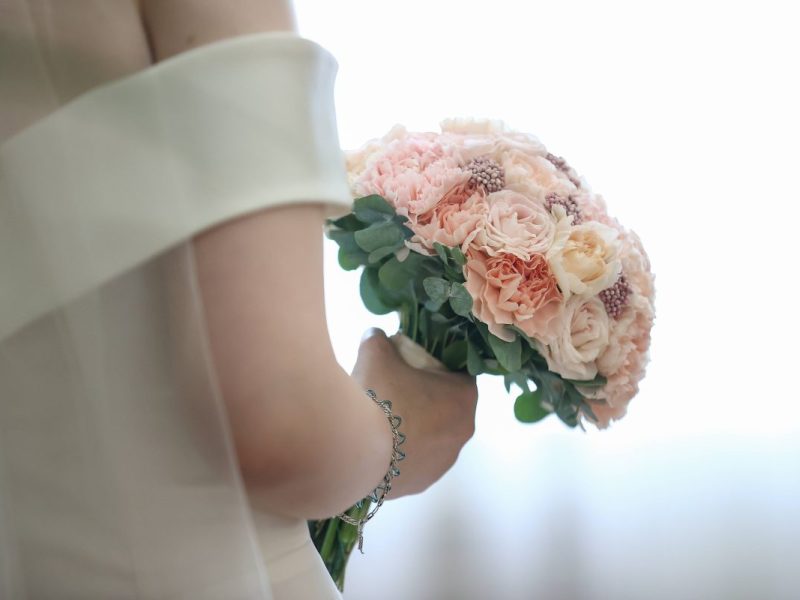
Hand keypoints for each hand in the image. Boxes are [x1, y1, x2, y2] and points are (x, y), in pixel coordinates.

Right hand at [351, 328, 477, 497]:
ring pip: (435, 436)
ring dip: (417, 427)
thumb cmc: (378, 395)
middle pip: (448, 407)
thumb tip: (375, 336)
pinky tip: (381, 444)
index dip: (438, 369)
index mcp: (463, 397)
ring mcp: (444, 461)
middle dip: (427, 398)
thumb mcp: (376, 354)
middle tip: (397, 389)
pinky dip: (404, 451)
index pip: (460, 375)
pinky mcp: (424, 482)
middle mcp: (463, 431)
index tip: (416, 367)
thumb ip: (379, 340)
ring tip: (385, 419)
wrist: (357, 450)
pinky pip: (418, 460)